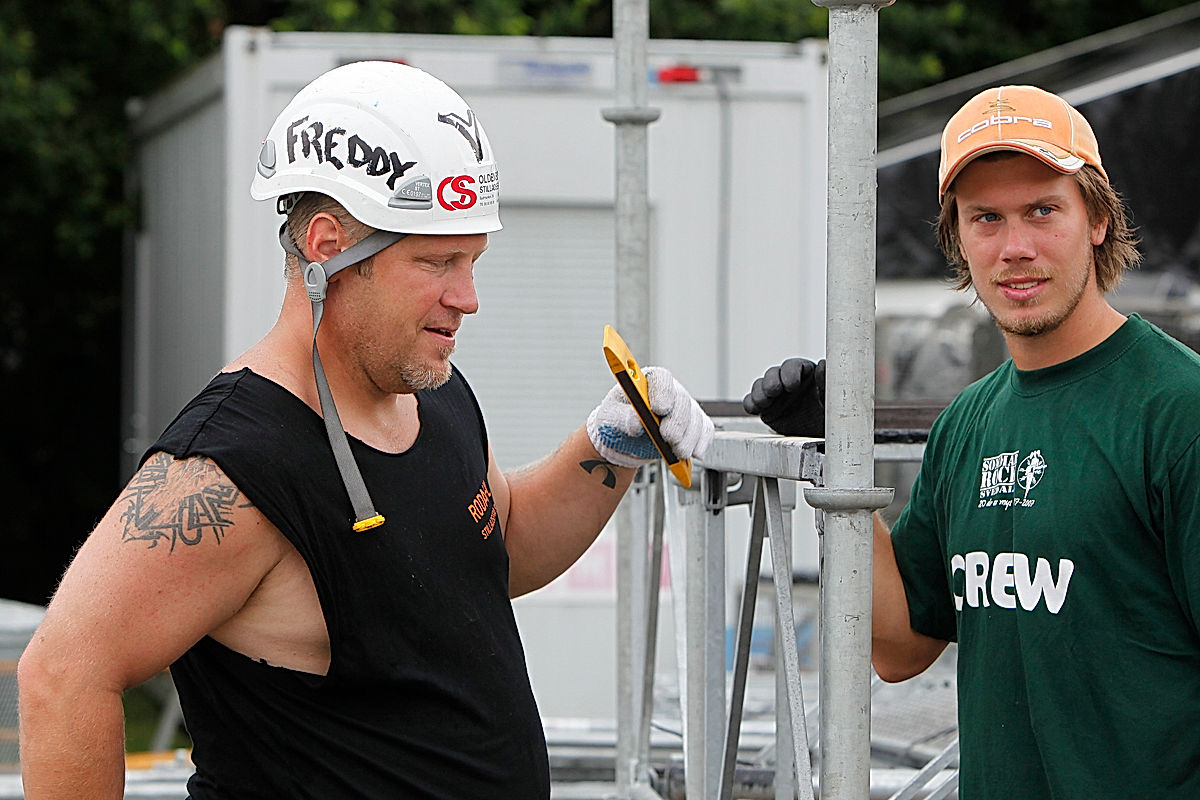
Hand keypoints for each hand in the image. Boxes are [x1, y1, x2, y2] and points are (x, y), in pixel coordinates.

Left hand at [587, 367, 713, 467]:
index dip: (662, 392)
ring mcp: (684, 408)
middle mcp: (670, 392)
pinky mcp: (692, 425)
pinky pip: (705, 430)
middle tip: (669, 437)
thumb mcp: (611, 416)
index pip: (661, 379)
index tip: (659, 409)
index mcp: (648, 381)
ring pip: (695, 418)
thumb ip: (622, 417)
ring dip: (689, 438)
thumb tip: (636, 421)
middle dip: (677, 422)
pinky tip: (695, 453)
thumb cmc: (617, 419)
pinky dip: (702, 443)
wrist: (624, 439)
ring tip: (678, 452)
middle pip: (681, 401)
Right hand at [743, 358, 825, 435]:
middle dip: (771, 382)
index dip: (790, 373)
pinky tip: (754, 409)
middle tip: (774, 391)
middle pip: (773, 373)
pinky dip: (750, 403)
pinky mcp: (766, 408)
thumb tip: (823, 364)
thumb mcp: (831, 399)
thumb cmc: (829, 414)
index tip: (792, 385)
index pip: (793, 366)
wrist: (820, 435)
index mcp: (805, 373)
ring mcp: (775, 394)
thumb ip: (826, 382)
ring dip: (759, 392)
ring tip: (764, 402)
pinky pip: (752, 402)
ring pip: (760, 386)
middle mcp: (787, 380)